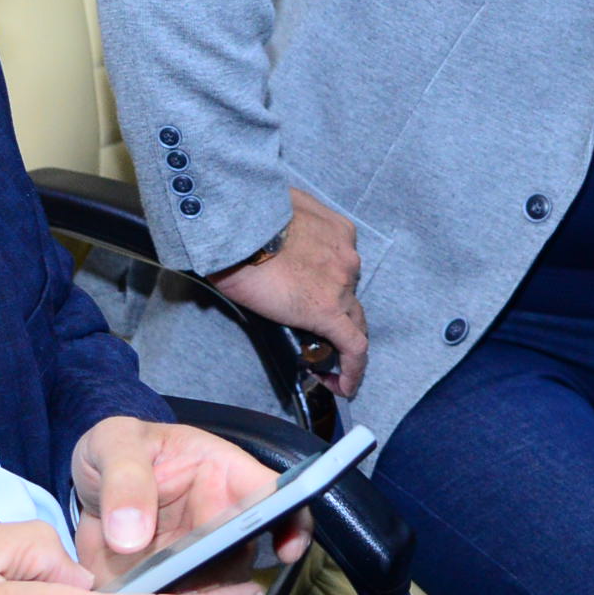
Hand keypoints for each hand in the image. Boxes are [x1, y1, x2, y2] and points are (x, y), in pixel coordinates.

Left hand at [71, 414, 313, 591]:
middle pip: (239, 567)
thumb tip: (132, 535)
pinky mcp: (168, 590)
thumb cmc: (115, 449)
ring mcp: (196, 562)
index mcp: (222, 476)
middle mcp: (221, 524)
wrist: (87, 482)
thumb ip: (125, 482)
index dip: (291, 522)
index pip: (273, 496)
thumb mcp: (113, 445)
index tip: (286, 551)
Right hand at [210, 187, 366, 395]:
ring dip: (343, 342)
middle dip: (338, 314)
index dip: (333, 286)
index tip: (316, 297)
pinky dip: (353, 369)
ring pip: (354, 321)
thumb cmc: (249, 214)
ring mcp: (341, 284)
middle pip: (350, 294)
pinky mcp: (328, 311)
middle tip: (316, 334)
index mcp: (338, 232)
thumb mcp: (283, 208)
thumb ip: (292, 225)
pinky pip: (353, 347)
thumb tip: (274, 239)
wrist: (239, 226)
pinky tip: (344, 386)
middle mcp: (347, 256)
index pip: (342, 267)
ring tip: (327, 366)